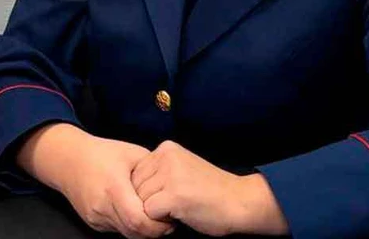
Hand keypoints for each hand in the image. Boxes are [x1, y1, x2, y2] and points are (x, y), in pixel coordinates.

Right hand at [17, 123, 174, 237]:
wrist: (68, 160)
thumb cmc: (102, 153)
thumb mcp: (132, 153)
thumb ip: (152, 171)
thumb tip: (171, 184)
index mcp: (113, 187)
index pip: (138, 219)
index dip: (157, 225)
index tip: (170, 218)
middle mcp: (102, 206)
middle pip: (133, 231)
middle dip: (154, 230)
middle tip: (168, 221)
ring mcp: (95, 217)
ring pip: (126, 233)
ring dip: (142, 230)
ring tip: (155, 217)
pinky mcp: (93, 222)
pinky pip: (116, 229)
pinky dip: (129, 225)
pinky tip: (138, 213)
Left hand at [131, 140, 288, 235]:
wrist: (240, 201)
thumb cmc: (210, 191)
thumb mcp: (181, 169)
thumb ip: (158, 171)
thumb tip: (128, 187)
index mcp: (166, 148)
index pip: (135, 174)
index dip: (149, 191)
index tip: (170, 194)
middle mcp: (165, 156)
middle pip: (134, 187)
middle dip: (150, 201)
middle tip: (175, 203)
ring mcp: (170, 174)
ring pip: (139, 201)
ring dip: (155, 211)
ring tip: (179, 208)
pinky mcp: (173, 195)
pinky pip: (148, 213)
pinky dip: (161, 221)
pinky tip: (180, 215)